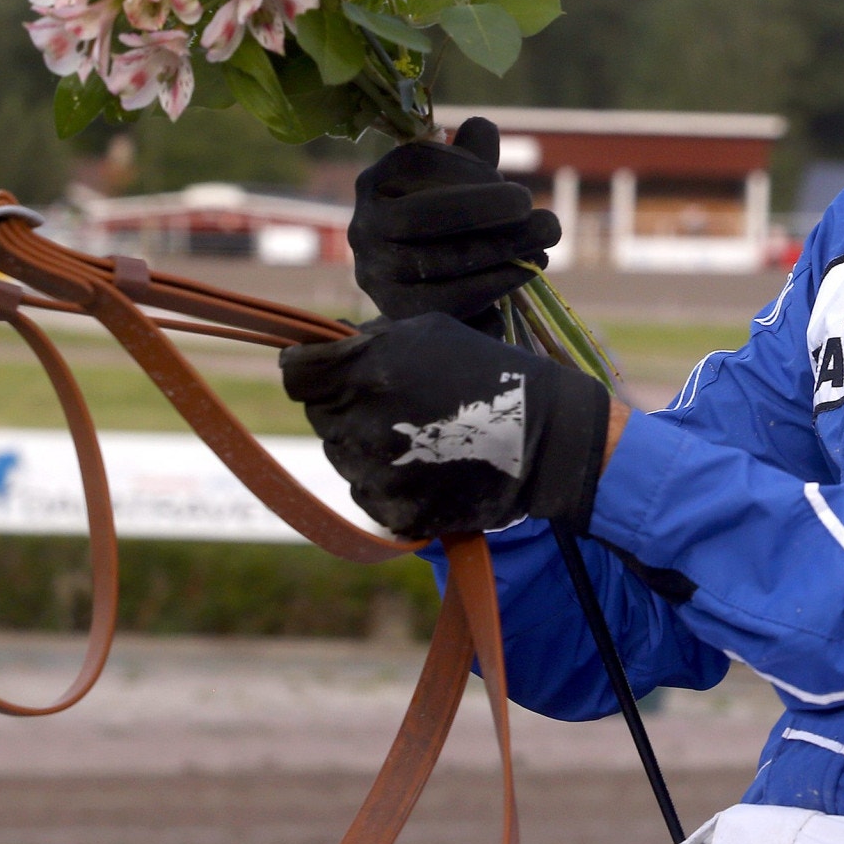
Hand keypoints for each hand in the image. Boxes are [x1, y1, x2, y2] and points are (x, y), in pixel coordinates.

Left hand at [280, 313, 609, 540]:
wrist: (546, 439)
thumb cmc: (489, 373)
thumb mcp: (430, 332)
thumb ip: (369, 338)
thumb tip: (325, 345)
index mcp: (366, 369)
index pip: (297, 372)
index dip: (311, 370)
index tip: (328, 371)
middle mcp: (361, 420)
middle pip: (320, 415)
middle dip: (347, 405)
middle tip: (399, 402)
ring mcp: (375, 471)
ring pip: (341, 455)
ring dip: (367, 444)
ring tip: (421, 433)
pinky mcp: (393, 511)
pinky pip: (367, 492)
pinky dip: (388, 480)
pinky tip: (426, 464)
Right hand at [348, 117, 561, 328]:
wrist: (430, 289)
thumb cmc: (449, 224)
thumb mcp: (458, 183)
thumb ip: (471, 156)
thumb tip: (482, 129)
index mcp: (377, 182)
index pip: (417, 165)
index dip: (468, 170)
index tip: (513, 186)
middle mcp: (365, 225)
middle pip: (422, 215)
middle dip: (484, 208)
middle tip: (530, 205)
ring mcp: (375, 271)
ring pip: (438, 260)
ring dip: (499, 247)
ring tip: (544, 238)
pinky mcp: (395, 309)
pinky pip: (446, 299)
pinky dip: (492, 284)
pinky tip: (527, 270)